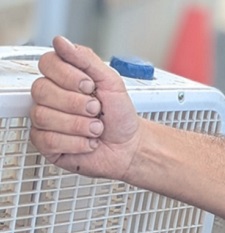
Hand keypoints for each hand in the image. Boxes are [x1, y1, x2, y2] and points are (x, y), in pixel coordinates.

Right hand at [30, 36, 140, 179]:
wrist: (130, 145)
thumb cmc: (120, 115)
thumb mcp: (111, 82)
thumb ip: (86, 59)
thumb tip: (61, 42)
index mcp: (62, 78)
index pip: (47, 64)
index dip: (68, 76)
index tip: (90, 86)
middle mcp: (50, 97)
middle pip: (41, 90)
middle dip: (76, 103)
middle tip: (96, 110)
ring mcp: (45, 120)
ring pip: (43, 116)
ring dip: (78, 125)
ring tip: (96, 128)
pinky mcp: (46, 144)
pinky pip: (48, 140)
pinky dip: (76, 143)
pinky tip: (88, 142)